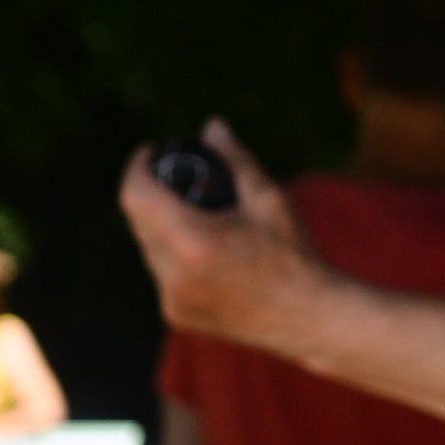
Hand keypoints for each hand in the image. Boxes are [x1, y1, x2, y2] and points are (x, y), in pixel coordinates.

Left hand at [118, 119, 313, 343]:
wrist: (309, 318)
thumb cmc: (294, 256)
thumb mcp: (268, 198)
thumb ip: (235, 159)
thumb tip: (212, 126)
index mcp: (193, 243)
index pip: (136, 195)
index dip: (136, 167)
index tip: (149, 153)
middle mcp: (174, 276)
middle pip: (138, 220)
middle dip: (150, 194)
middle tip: (175, 181)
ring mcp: (173, 300)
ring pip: (148, 248)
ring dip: (160, 226)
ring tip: (193, 214)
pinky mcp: (178, 315)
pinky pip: (161, 273)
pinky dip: (173, 255)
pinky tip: (202, 250)